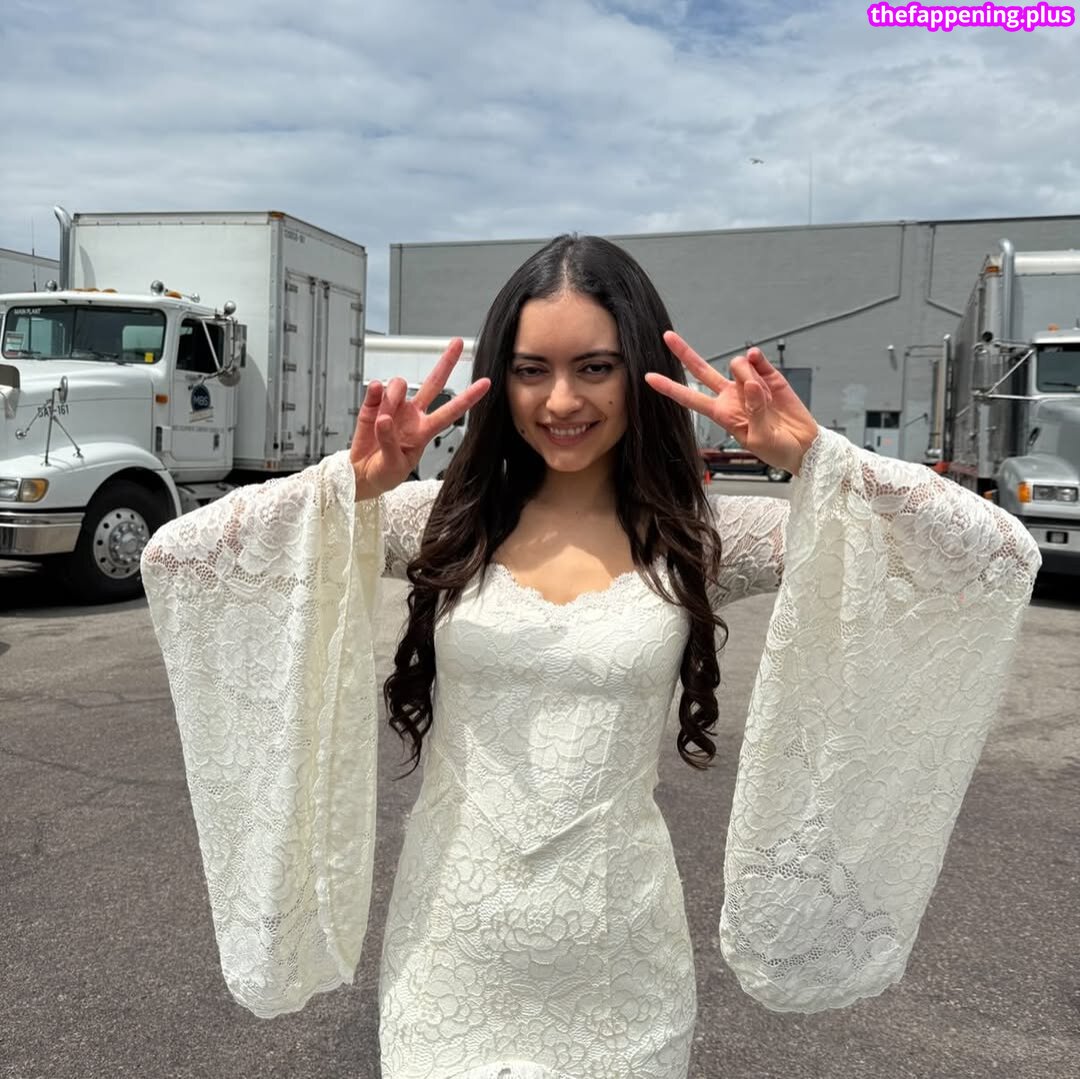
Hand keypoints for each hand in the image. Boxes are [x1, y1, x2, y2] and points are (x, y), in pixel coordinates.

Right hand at [350, 338, 489, 499]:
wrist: (360, 474)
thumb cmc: (384, 473)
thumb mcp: (393, 466)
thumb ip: (390, 442)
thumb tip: (384, 419)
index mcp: (424, 431)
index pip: (450, 412)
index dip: (468, 398)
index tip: (485, 384)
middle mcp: (412, 415)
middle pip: (433, 384)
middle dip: (446, 362)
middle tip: (457, 344)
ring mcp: (393, 407)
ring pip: (399, 384)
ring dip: (393, 395)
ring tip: (384, 416)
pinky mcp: (373, 406)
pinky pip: (376, 389)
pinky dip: (374, 391)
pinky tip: (375, 393)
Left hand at [645, 331, 817, 475]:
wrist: (803, 445)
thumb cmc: (777, 449)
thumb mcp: (760, 439)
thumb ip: (754, 411)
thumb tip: (752, 384)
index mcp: (722, 414)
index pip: (690, 399)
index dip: (670, 388)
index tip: (649, 378)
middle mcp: (731, 395)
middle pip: (701, 371)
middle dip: (684, 353)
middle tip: (667, 337)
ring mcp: (748, 384)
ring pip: (736, 364)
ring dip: (747, 375)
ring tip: (764, 397)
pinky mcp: (768, 376)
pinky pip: (756, 360)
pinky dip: (757, 360)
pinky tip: (759, 363)